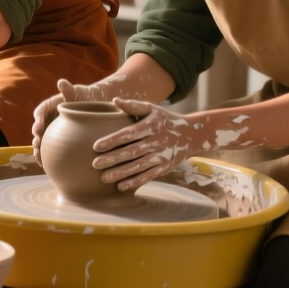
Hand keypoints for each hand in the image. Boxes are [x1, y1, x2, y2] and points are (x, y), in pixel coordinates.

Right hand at [29, 74, 150, 157]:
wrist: (95, 105)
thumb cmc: (85, 96)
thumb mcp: (78, 91)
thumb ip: (69, 89)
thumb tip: (61, 82)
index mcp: (49, 106)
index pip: (40, 112)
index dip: (37, 120)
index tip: (38, 128)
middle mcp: (48, 119)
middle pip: (38, 129)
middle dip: (36, 138)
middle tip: (37, 145)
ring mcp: (53, 131)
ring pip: (42, 142)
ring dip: (39, 151)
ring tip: (40, 159)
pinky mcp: (59, 141)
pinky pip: (51, 150)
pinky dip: (48, 158)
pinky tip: (48, 167)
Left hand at [90, 99, 253, 191]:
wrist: (194, 134)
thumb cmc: (166, 120)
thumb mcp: (152, 109)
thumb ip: (133, 106)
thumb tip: (114, 100)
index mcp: (151, 126)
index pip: (128, 134)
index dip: (112, 140)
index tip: (95, 146)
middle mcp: (157, 141)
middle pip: (131, 152)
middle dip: (112, 159)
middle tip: (94, 164)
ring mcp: (162, 156)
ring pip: (139, 166)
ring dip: (121, 173)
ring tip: (104, 178)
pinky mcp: (166, 167)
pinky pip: (149, 175)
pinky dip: (136, 181)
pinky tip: (121, 186)